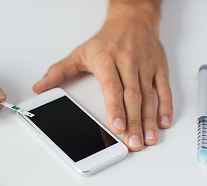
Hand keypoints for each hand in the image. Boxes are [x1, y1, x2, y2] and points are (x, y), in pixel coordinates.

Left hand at [33, 1, 172, 150]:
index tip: (116, 127)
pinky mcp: (159, 68)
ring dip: (149, 120)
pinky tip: (163, 122)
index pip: (112, 87)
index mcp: (107, 61)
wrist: (132, 20)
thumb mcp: (79, 53)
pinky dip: (166, 106)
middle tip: (133, 143)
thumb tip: (40, 87)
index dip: (115, 108)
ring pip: (149, 96)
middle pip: (132, 96)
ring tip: (148, 139)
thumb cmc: (106, 40)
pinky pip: (163, 88)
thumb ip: (58, 72)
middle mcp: (128, 63)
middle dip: (133, 122)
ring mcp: (145, 66)